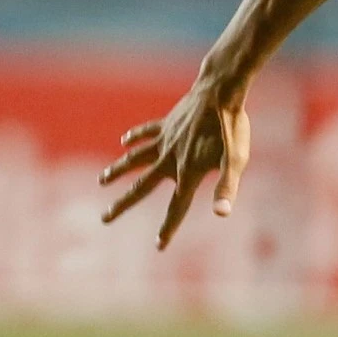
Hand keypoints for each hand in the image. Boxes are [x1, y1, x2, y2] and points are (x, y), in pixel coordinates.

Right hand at [98, 80, 250, 249]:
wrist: (220, 91)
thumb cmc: (233, 128)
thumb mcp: (236, 160)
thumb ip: (226, 187)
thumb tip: (222, 214)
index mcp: (187, 172)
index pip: (176, 208)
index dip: (169, 228)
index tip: (159, 246)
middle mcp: (170, 159)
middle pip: (141, 187)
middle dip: (123, 205)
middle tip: (104, 219)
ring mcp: (165, 140)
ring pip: (135, 159)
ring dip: (118, 170)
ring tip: (101, 180)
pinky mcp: (167, 123)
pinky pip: (145, 133)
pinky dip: (134, 138)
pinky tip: (124, 142)